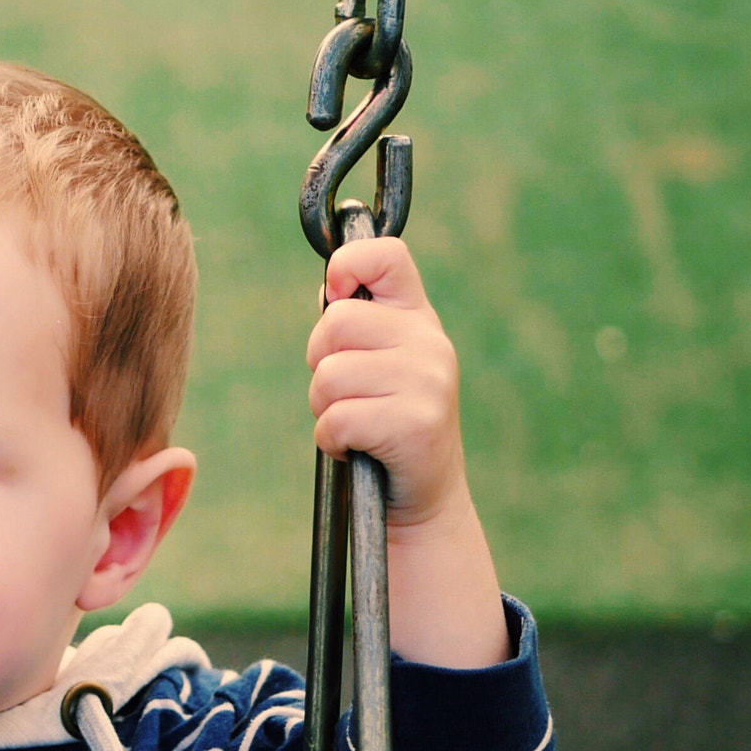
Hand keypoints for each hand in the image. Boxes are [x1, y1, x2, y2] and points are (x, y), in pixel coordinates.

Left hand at [306, 234, 464, 528]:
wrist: (425, 494)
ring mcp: (426, 380)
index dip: (348, 265)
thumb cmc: (386, 421)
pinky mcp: (414, 422)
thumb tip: (328, 286)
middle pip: (335, 323)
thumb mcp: (380, 363)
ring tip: (354, 423)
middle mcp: (429, 340)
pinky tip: (355, 448)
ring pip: (329, 375)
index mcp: (417, 316)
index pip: (385, 256)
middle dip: (320, 362)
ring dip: (324, 408)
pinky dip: (331, 440)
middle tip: (344, 392)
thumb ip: (357, 325)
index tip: (337, 296)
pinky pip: (336, 419)